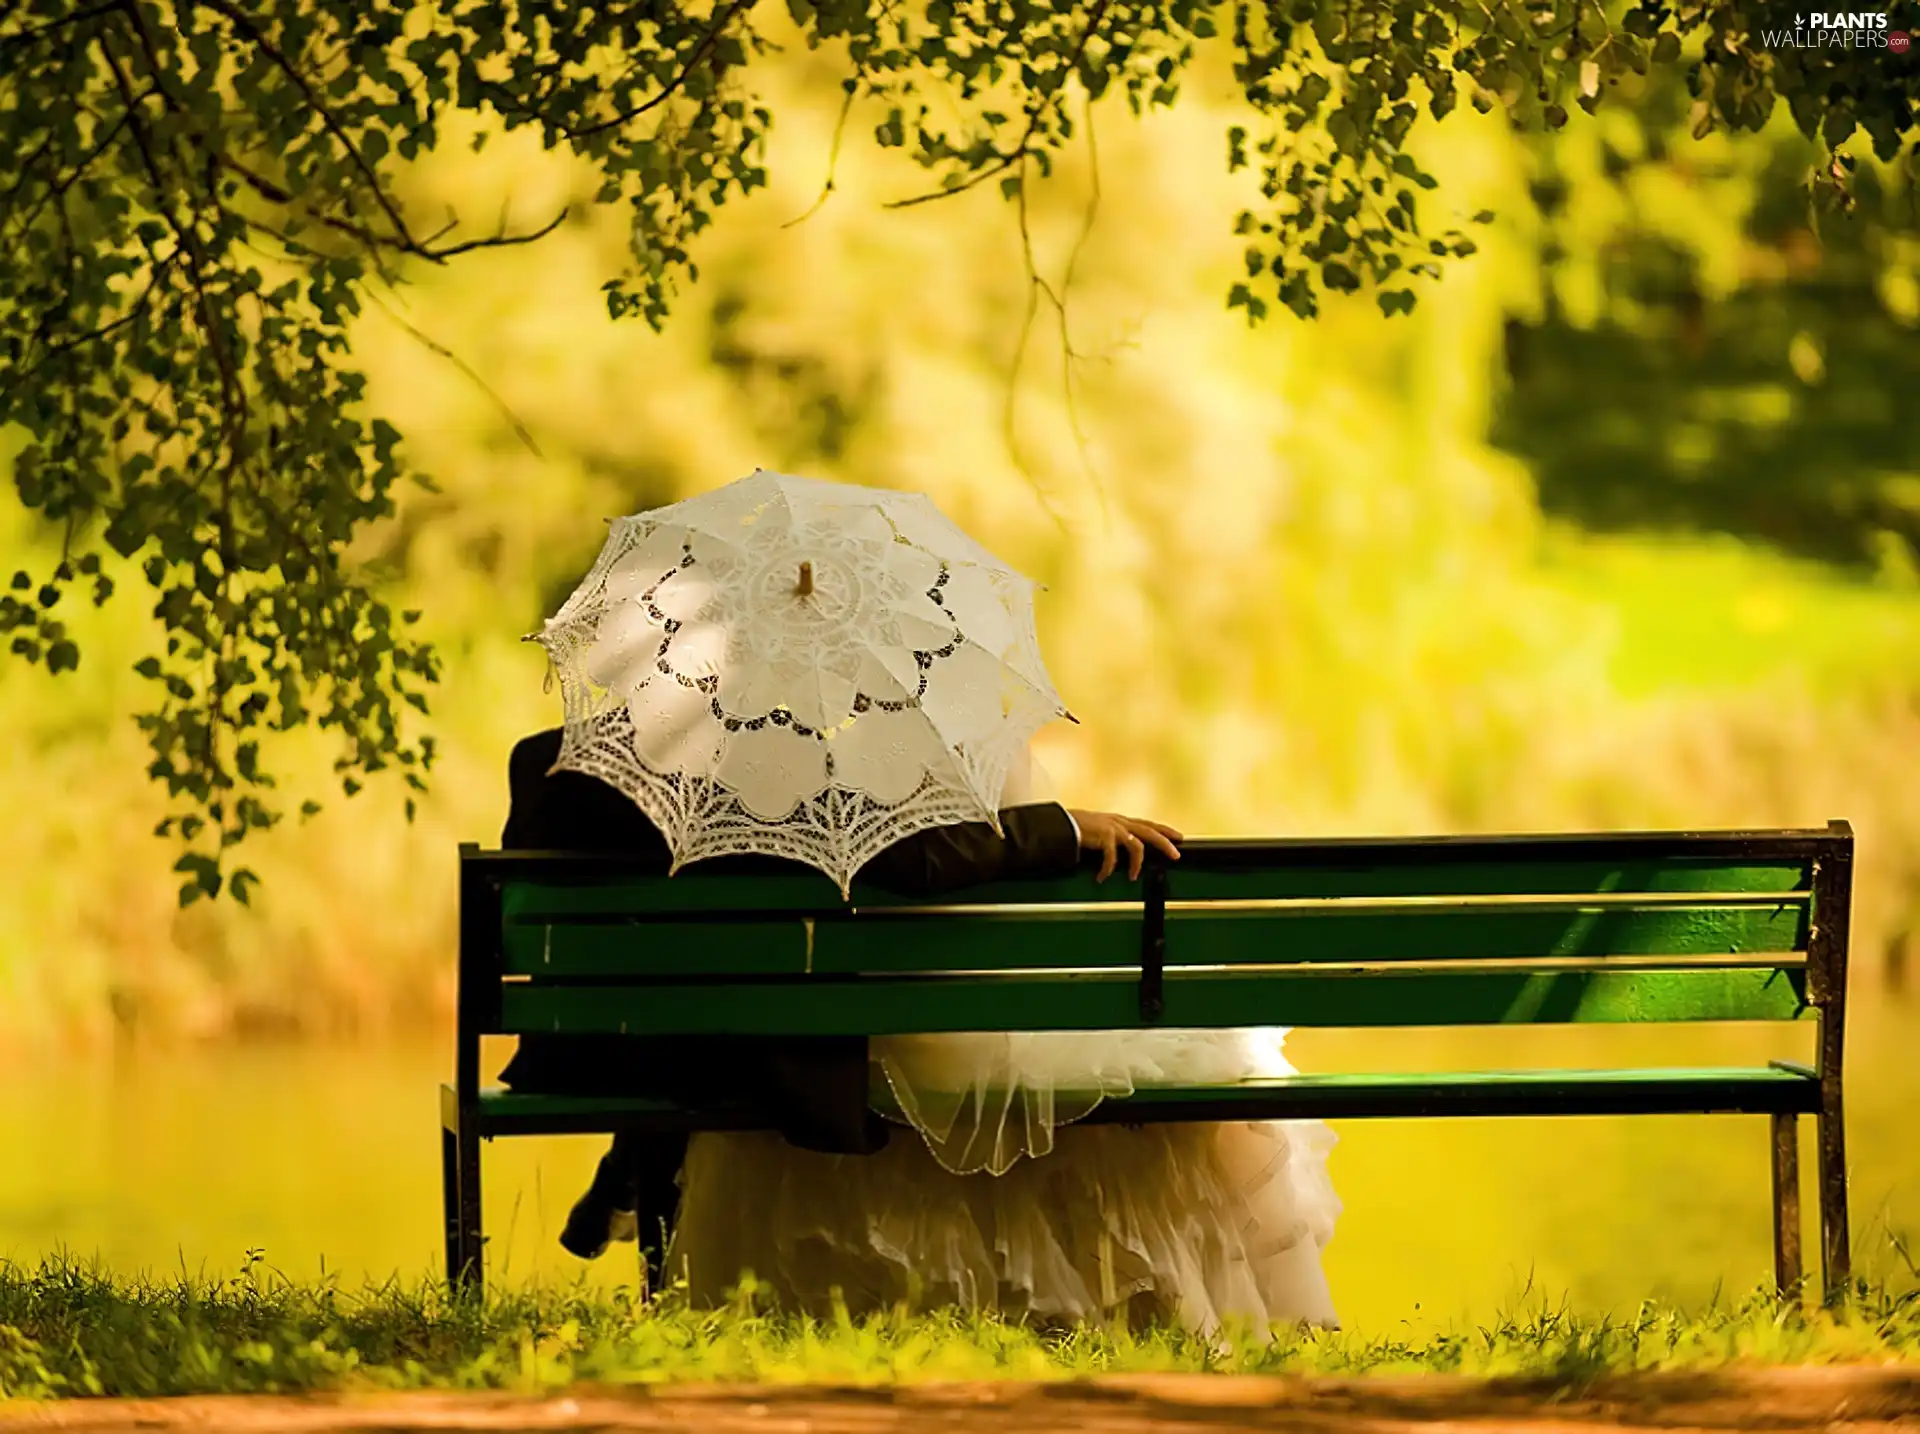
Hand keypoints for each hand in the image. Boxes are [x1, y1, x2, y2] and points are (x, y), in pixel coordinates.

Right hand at [1067, 810, 1182, 881]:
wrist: (1062, 824)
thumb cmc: (1079, 828)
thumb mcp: (1101, 829)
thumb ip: (1114, 836)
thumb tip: (1124, 850)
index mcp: (1121, 821)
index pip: (1148, 824)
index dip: (1165, 830)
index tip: (1179, 837)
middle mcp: (1120, 822)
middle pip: (1150, 831)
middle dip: (1165, 844)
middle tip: (1176, 856)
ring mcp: (1113, 828)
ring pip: (1137, 844)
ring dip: (1137, 864)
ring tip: (1132, 876)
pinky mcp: (1104, 835)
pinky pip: (1113, 857)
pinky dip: (1109, 869)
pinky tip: (1102, 877)